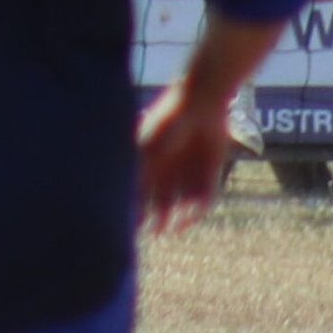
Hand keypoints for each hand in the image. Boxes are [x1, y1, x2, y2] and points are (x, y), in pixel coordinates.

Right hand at [138, 83, 231, 233]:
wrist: (201, 101)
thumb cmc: (167, 123)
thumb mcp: (146, 150)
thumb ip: (135, 176)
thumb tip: (121, 205)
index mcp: (152, 164)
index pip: (141, 196)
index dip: (137, 212)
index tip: (132, 226)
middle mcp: (171, 171)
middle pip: (163, 204)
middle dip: (158, 220)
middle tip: (155, 231)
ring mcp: (191, 173)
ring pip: (184, 205)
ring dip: (179, 219)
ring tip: (174, 228)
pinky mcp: (211, 172)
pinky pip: (205, 198)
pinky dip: (198, 211)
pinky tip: (190, 218)